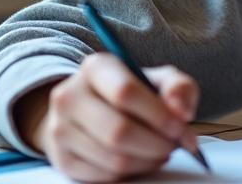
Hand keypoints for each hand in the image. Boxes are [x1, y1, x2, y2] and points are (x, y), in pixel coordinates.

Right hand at [13, 53, 199, 181]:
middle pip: (118, 131)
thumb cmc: (132, 93)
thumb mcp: (158, 79)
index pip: (125, 92)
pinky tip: (141, 160)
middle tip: (174, 146)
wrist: (90, 108)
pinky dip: (130, 173)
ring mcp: (60, 128)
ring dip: (147, 161)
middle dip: (156, 144)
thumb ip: (178, 88)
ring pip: (113, 159)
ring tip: (160, 152)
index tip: (180, 128)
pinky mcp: (61, 158)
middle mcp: (69, 95)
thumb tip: (180, 112)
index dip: (159, 115)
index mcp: (95, 67)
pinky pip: (103, 176)